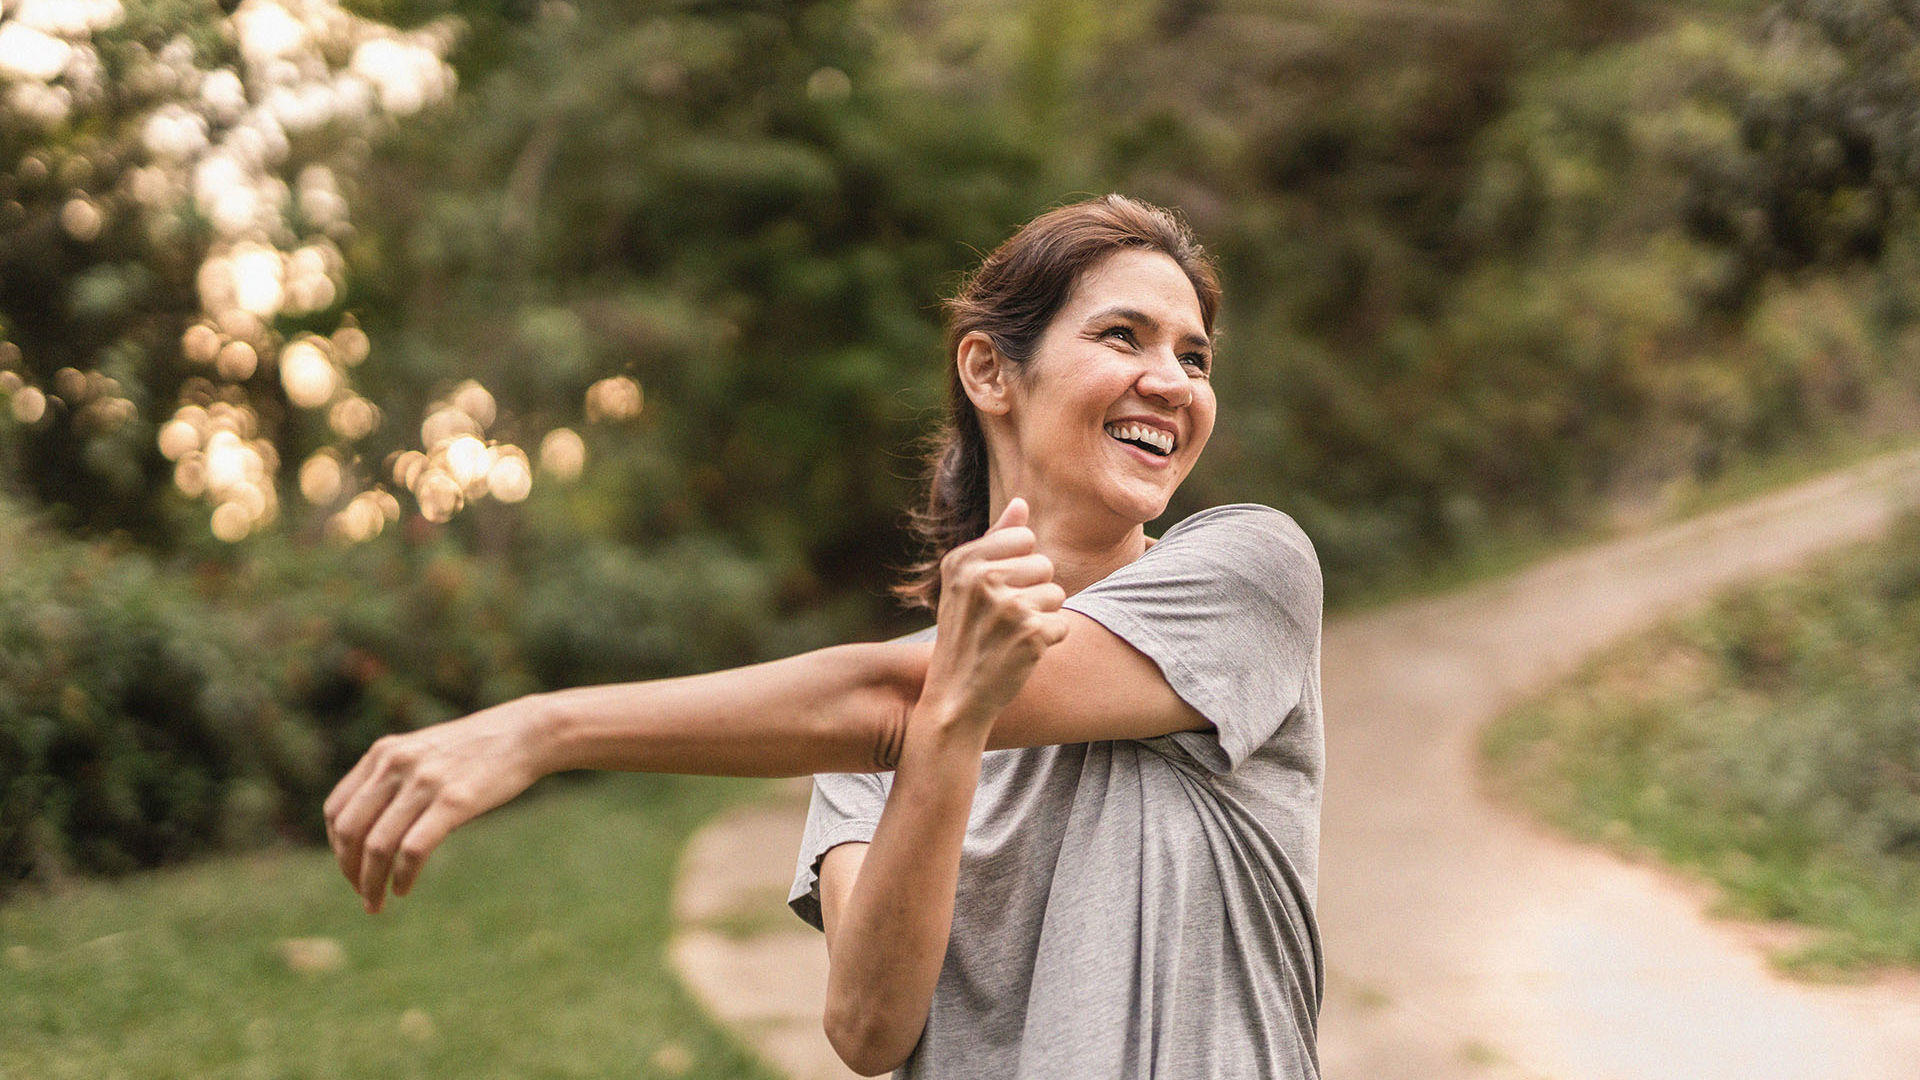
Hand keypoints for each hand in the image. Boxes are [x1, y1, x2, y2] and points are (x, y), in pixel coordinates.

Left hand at [322, 698, 549, 912]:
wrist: (526, 733)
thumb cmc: (476, 750)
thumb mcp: (423, 752)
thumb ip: (394, 778)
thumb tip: (369, 830)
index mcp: (383, 753)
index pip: (336, 809)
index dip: (336, 847)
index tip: (351, 867)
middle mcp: (396, 764)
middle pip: (350, 831)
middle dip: (349, 870)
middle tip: (362, 892)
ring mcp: (424, 782)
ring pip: (377, 845)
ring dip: (371, 882)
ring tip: (377, 903)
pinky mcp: (454, 801)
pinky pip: (413, 850)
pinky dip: (402, 876)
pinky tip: (403, 888)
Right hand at [921, 497, 1069, 732]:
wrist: (953, 698)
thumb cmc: (965, 636)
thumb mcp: (966, 584)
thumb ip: (995, 540)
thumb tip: (1022, 502)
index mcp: (962, 560)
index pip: (1023, 538)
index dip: (1019, 567)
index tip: (996, 592)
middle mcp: (981, 578)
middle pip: (1044, 565)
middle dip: (1033, 592)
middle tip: (1003, 620)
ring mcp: (1006, 606)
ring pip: (1057, 595)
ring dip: (1042, 618)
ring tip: (1011, 636)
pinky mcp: (1029, 633)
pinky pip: (1062, 625)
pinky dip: (1048, 642)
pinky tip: (1020, 653)